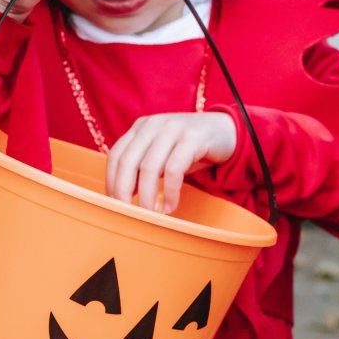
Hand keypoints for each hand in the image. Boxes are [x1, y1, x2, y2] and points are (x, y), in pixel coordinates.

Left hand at [106, 112, 237, 214]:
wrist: (227, 131)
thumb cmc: (192, 148)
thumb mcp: (164, 152)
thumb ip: (145, 166)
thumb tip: (124, 194)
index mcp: (142, 127)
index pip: (116, 154)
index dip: (112, 181)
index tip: (115, 203)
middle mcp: (154, 124)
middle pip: (128, 161)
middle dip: (124, 191)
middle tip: (128, 213)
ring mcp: (173, 129)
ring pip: (149, 167)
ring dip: (147, 196)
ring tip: (151, 213)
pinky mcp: (193, 139)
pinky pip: (174, 170)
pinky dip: (170, 192)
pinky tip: (171, 206)